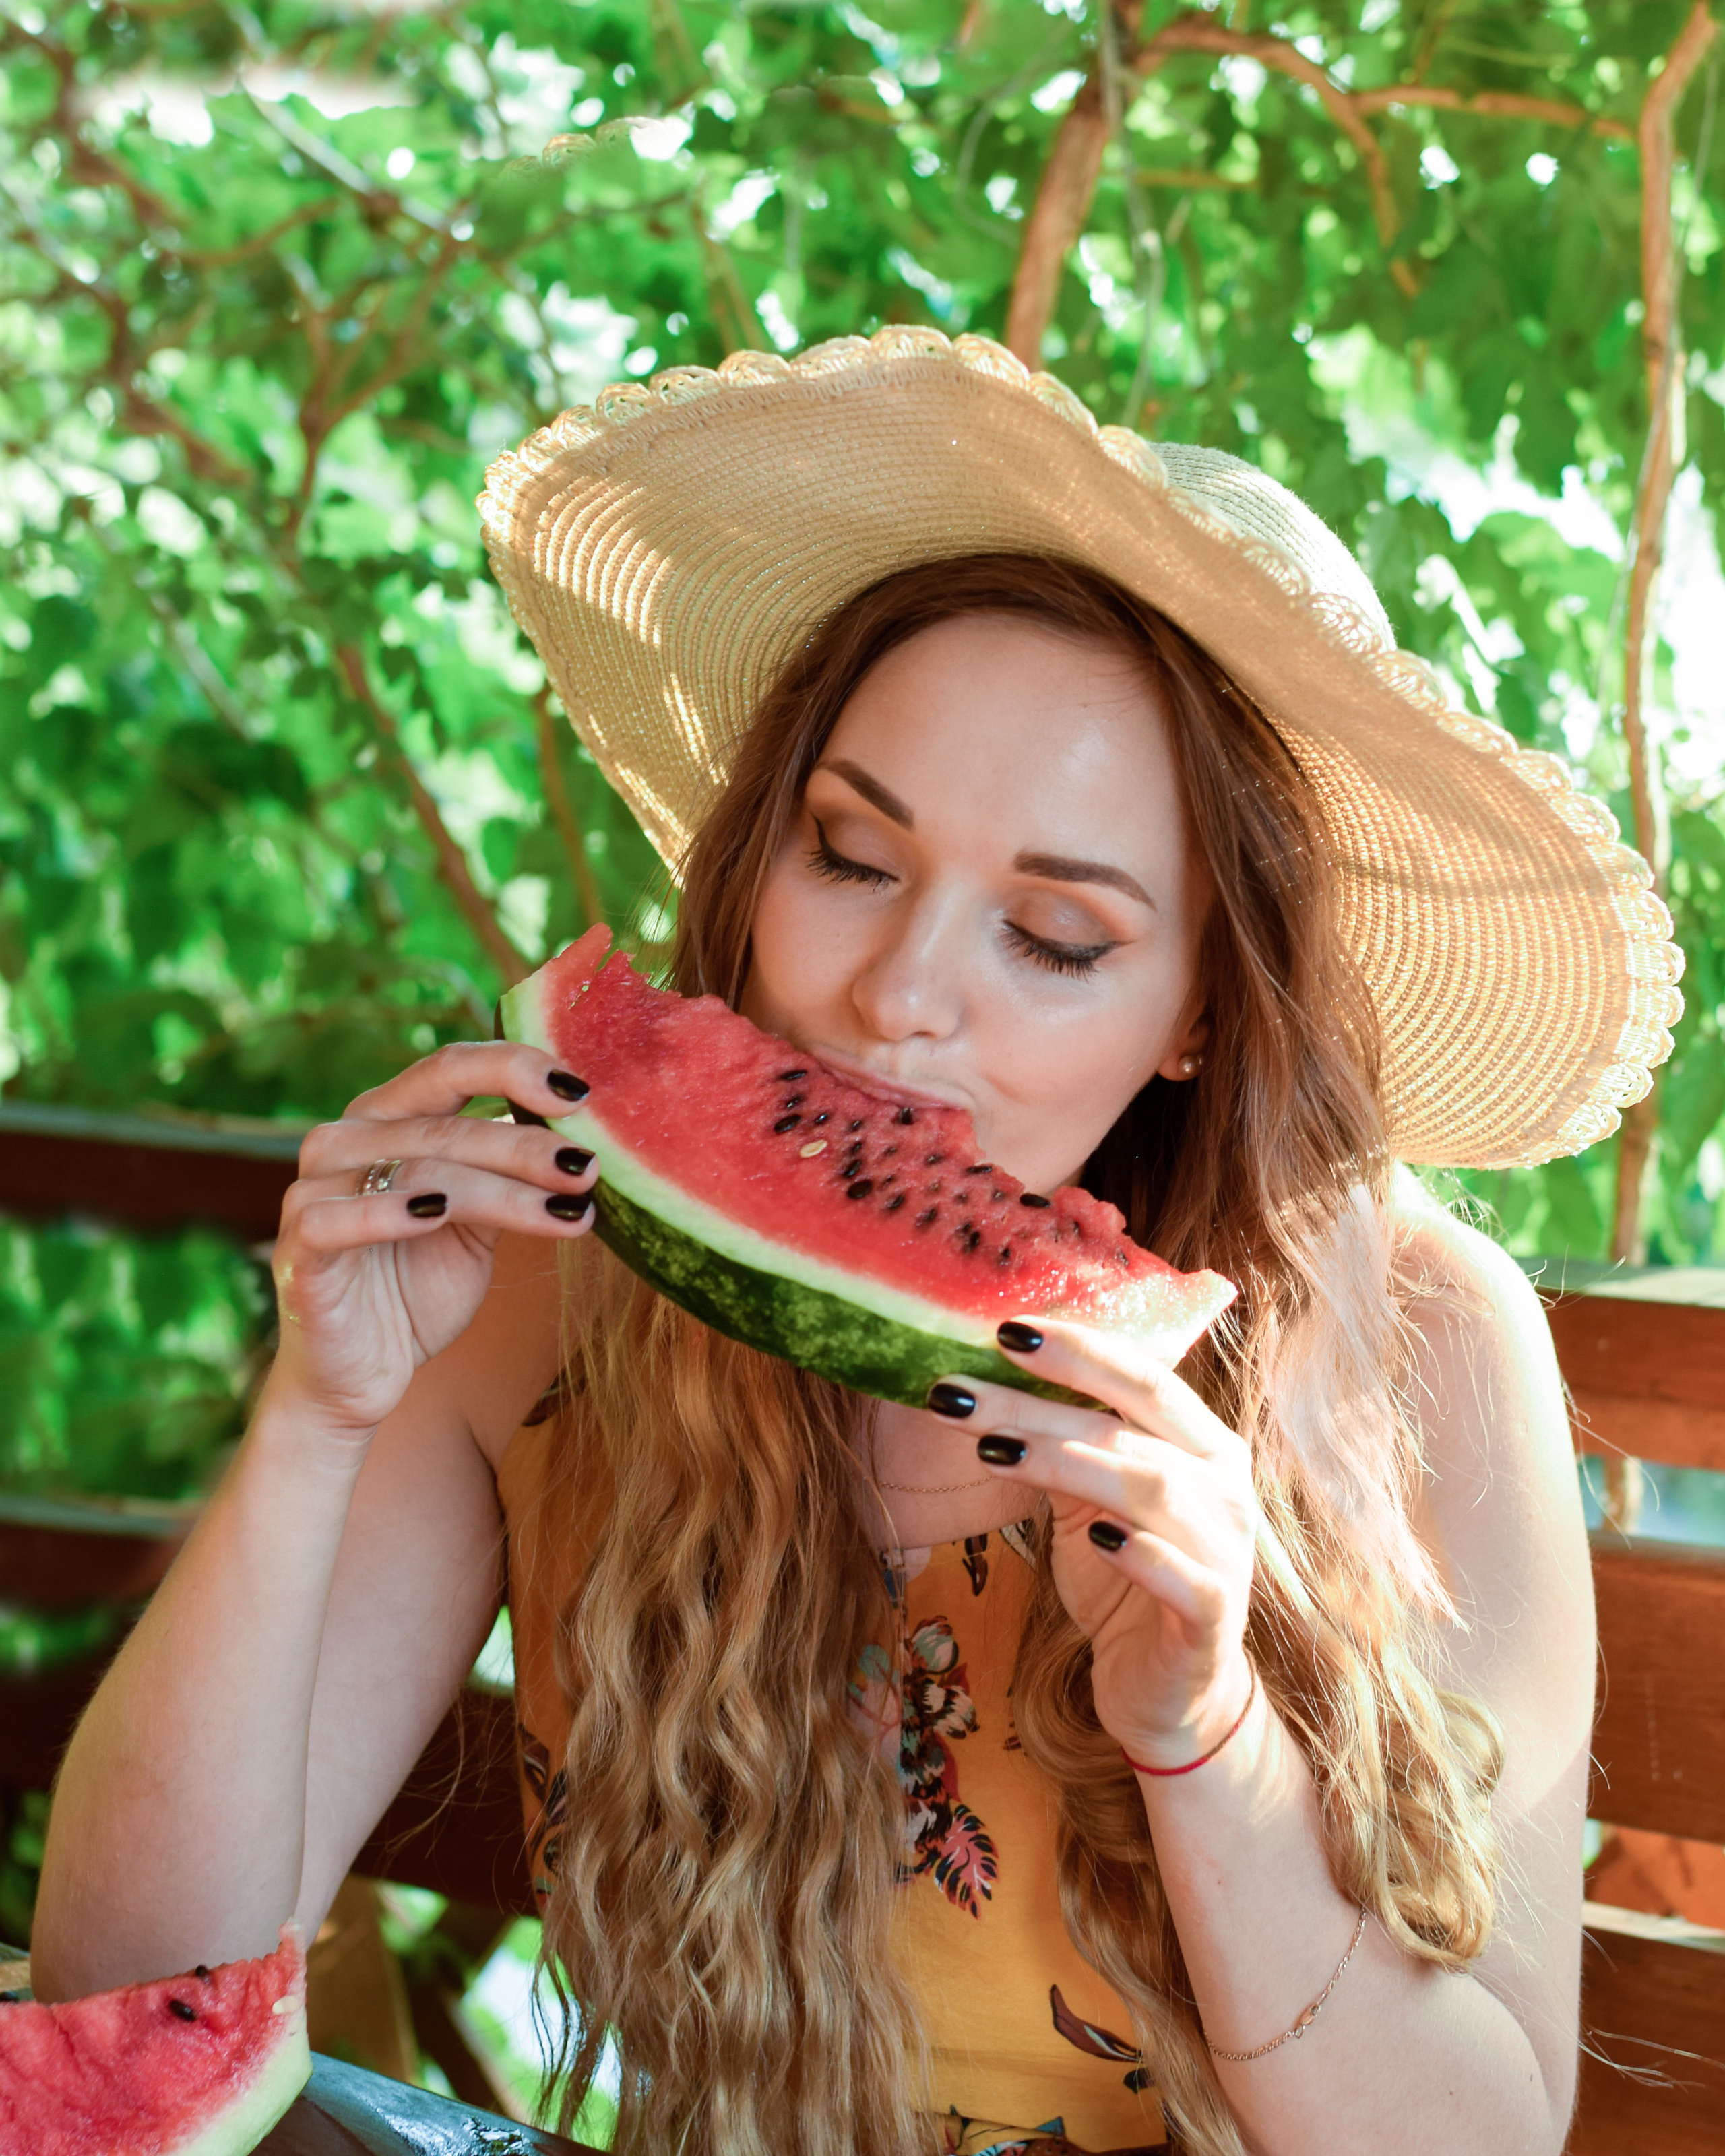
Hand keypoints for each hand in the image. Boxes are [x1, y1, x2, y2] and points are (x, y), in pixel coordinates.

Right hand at [269, 1044, 597, 1436]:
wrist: (358, 1376)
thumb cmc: (416, 1289)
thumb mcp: (478, 1226)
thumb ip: (510, 1176)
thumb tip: (585, 1141)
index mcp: (389, 1118)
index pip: (451, 1067)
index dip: (514, 1068)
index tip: (582, 1092)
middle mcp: (346, 1139)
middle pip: (446, 1125)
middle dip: (525, 1146)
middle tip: (587, 1168)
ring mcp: (314, 1188)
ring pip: (417, 1173)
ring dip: (500, 1192)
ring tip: (565, 1212)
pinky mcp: (297, 1245)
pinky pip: (338, 1217)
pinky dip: (389, 1212)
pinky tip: (438, 1215)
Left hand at [929, 1318, 1258, 1764]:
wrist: (1170, 1692)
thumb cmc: (1126, 1575)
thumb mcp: (1088, 1500)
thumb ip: (1061, 1446)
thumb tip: (982, 1387)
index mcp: (1200, 1442)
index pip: (1143, 1376)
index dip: (1078, 1349)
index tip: (1002, 1329)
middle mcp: (1224, 1485)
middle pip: (1133, 1425)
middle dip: (1044, 1400)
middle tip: (958, 1390)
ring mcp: (1226, 1551)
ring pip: (1152, 1489)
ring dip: (1069, 1464)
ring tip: (993, 1450)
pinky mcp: (1215, 1617)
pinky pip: (1188, 1579)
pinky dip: (1144, 1554)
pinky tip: (1097, 1539)